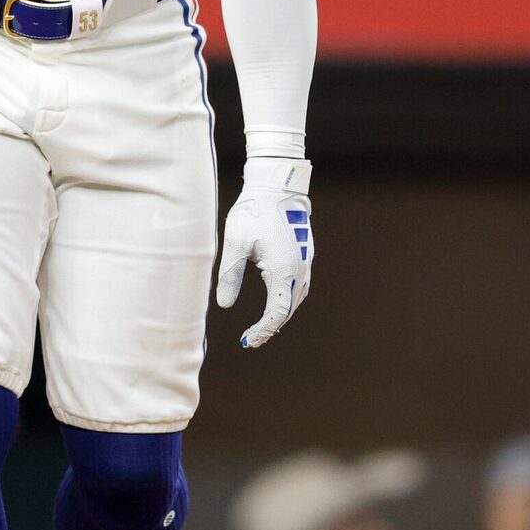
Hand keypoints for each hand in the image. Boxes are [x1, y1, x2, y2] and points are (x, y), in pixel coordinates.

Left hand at [216, 158, 314, 347]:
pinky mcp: (303, 258)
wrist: (277, 188)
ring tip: (260, 329)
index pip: (278, 312)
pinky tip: (274, 305)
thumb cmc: (254, 212)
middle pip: (288, 310)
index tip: (247, 341)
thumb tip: (224, 305)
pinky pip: (297, 288)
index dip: (263, 330)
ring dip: (279, 316)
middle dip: (270, 327)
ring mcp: (304, 264)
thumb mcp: (235, 243)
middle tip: (249, 341)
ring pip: (294, 300)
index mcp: (284, 270)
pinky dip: (285, 302)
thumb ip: (230, 275)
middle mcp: (299, 270)